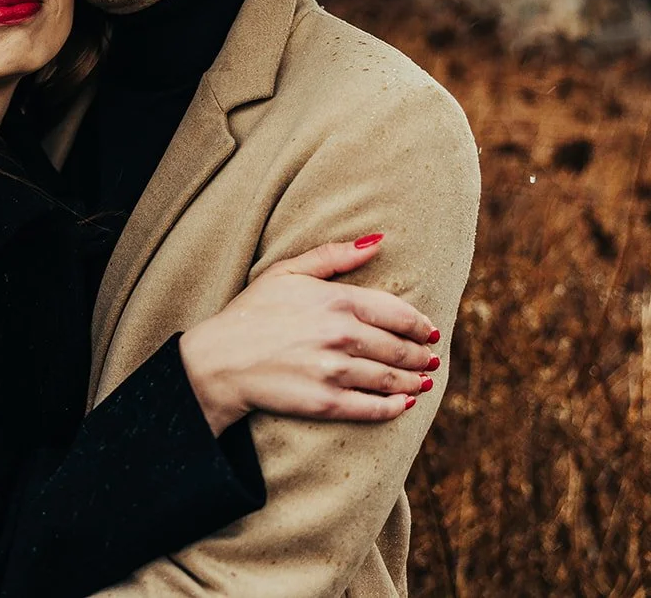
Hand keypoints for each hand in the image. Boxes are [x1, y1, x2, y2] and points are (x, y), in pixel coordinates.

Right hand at [179, 234, 439, 434]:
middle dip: (420, 354)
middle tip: (430, 357)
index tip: (431, 330)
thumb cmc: (251, 311)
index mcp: (337, 300)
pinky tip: (405, 404)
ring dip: (414, 380)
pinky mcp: (327, 403)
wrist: (219, 360)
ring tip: (424, 380)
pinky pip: (373, 407)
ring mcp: (336, 371)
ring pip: (391, 378)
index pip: (397, 313)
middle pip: (399, 347)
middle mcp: (342, 335)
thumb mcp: (287, 272)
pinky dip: (394, 407)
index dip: (420, 324)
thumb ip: (333, 256)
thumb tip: (378, 242)